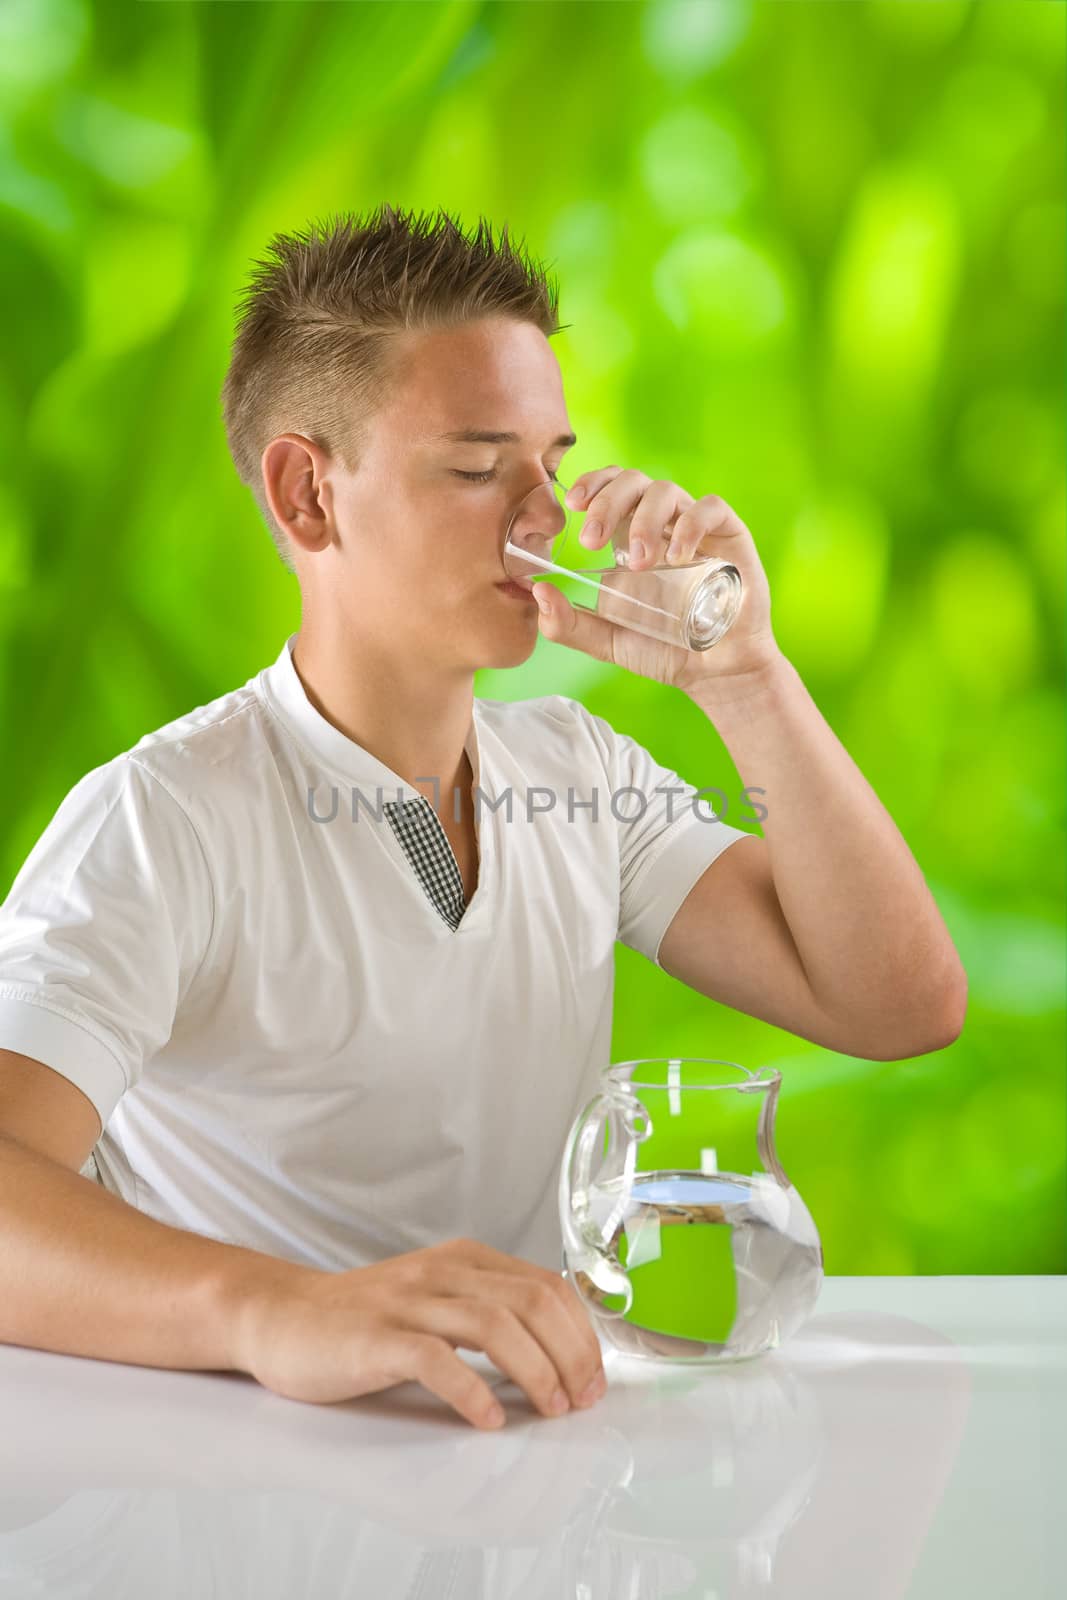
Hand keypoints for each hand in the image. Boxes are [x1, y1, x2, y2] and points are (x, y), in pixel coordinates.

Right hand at [230, 1236, 606, 1430]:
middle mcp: (442, 1272)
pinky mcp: (376, 1338)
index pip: (546, 1284)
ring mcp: (408, 1303)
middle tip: (582, 1399)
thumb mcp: (436, 1297)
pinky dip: (472, 1391)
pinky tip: (488, 1419)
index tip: (595, 1376)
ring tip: (550, 1409)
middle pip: (531, 1301)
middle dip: (570, 1354)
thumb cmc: (365, 1319)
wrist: (282, 1316)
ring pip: (494, 1325)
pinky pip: (436, 1359)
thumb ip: (488, 1310)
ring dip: (536, 1372)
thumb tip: (556, 1353)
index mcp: (465, 1260)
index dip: (581, 1332)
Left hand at [534, 466, 781, 696]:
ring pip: (666, 491)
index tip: (573, 506)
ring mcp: (696, 527)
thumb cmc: (663, 650)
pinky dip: (690, 524)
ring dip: (644, 520)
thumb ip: (568, 623)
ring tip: (638, 563)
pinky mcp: (729, 536)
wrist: (714, 672)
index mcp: (629, 536)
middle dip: (607, 502)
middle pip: (633, 481)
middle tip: (592, 541)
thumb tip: (536, 591)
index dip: (592, 484)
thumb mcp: (606, 640)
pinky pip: (710, 508)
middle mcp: (661, 524)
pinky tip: (677, 557)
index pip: (609, 487)